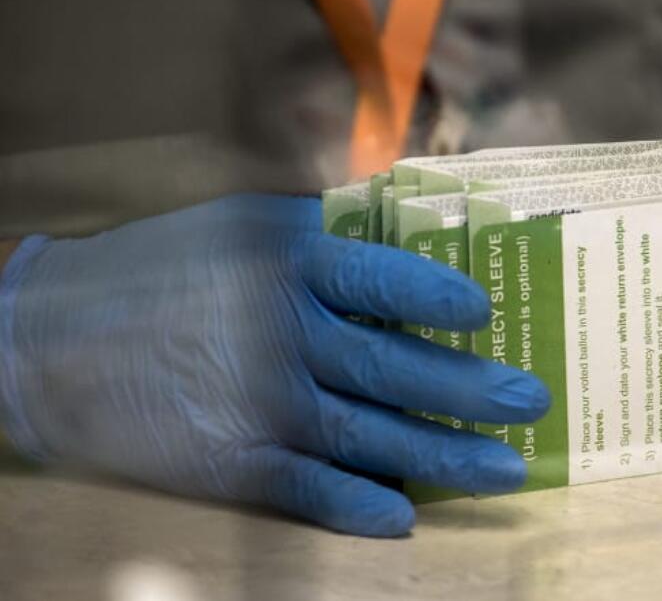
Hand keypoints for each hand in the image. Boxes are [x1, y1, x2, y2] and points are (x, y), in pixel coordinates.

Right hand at [0, 195, 549, 535]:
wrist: (49, 337)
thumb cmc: (166, 269)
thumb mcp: (248, 226)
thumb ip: (332, 237)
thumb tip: (423, 242)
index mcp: (291, 262)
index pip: (382, 278)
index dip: (438, 299)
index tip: (488, 314)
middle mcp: (283, 333)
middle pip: (395, 368)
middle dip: (470, 391)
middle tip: (531, 402)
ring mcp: (258, 403)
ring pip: (371, 435)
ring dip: (444, 457)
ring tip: (504, 468)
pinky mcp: (232, 461)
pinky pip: (310, 489)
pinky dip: (360, 505)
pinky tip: (405, 516)